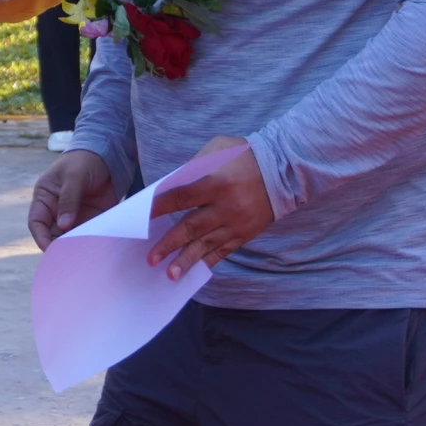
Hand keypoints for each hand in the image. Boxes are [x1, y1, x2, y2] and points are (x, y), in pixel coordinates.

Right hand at [28, 148, 119, 248]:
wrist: (108, 155)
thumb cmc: (84, 161)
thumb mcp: (74, 176)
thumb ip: (68, 200)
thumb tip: (64, 226)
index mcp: (44, 197)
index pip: (37, 221)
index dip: (40, 236)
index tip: (49, 249)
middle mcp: (56, 210)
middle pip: (52, 234)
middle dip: (58, 246)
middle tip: (68, 257)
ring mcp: (73, 216)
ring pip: (69, 238)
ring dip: (74, 246)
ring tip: (81, 255)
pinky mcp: (90, 220)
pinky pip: (86, 235)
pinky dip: (88, 243)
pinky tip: (93, 248)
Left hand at [146, 136, 274, 279]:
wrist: (285, 169)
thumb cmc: (244, 155)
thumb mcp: (217, 151)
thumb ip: (193, 169)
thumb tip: (169, 188)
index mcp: (216, 182)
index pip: (181, 198)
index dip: (159, 208)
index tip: (140, 219)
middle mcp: (226, 206)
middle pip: (191, 228)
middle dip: (169, 244)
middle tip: (151, 258)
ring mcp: (237, 223)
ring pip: (207, 245)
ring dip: (186, 260)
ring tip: (169, 274)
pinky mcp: (245, 233)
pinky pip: (224, 250)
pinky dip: (207, 261)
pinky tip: (193, 271)